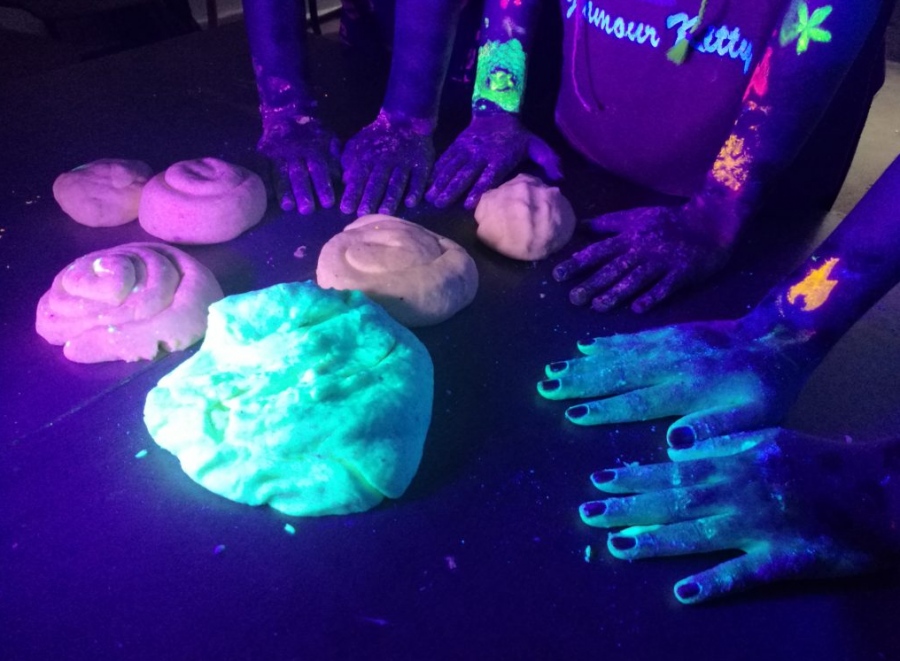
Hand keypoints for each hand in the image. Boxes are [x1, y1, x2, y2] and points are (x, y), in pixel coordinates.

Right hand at [257, 114, 340, 213]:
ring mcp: (278, 153)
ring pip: (281, 173)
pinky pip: (263, 169)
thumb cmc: (312, 135)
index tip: (328, 203)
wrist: (285, 114)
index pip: (320, 169)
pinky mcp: (263, 155)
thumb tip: (343, 176)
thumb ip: (335, 157)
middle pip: (299, 174)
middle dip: (303, 192)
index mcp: (314, 149)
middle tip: (307, 210)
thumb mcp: (328, 139)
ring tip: (287, 207)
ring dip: (284, 191)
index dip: (324, 186)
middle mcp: (295, 152)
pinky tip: (267, 195)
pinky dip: (265, 182)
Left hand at [340, 110, 435, 215]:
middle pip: (377, 181)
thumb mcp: (358, 144)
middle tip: (364, 214)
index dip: (352, 192)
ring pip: (397, 182)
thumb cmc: (377, 137)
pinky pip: (418, 179)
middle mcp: (385, 160)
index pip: (358, 177)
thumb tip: (344, 180)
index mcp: (368, 157)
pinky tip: (411, 203)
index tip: (346, 209)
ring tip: (385, 212)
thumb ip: (350, 161)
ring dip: (391, 197)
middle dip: (370, 197)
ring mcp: (404, 163)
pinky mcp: (421, 165)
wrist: (406, 121)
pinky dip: (415, 191)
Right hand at [425, 113, 561, 210]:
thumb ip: (549, 161)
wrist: (497, 111)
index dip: (477, 190)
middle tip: (440, 205)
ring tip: (430, 198)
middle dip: (451, 190)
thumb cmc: (518, 136)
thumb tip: (560, 178)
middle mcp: (481, 154)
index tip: (468, 204)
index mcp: (499, 158)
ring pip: (451, 168)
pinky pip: (445, 159)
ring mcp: (467, 149)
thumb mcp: (537, 145)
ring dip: (440, 183)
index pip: (487, 176)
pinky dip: (436, 171)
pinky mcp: (457, 145)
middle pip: (464, 175)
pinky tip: (428, 183)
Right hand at [537, 317, 813, 444]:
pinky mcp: (672, 330)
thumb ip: (717, 429)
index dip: (605, 408)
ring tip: (554, 368)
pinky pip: (633, 337)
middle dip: (579, 382)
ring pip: (619, 353)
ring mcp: (669, 343)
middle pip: (617, 374)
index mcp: (689, 389)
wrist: (781, 336)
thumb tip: (676, 442)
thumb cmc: (767, 388)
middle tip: (545, 386)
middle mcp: (672, 363)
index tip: (573, 414)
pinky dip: (608, 341)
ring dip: (584, 362)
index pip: (639, 401)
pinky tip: (587, 346)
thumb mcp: (755, 417)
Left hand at [553, 203, 731, 312]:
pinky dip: (652, 297)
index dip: (577, 263)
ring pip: (636, 279)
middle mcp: (643, 249)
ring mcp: (663, 261)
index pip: (598, 251)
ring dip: (616, 293)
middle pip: (614, 268)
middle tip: (573, 299)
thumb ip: (609, 223)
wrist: (711, 220)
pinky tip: (638, 309)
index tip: (557, 275)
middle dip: (592, 283)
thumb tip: (580, 226)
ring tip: (598, 307)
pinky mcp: (682, 272)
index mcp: (630, 236)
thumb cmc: (669, 221)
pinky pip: (666, 287)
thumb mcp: (637, 216)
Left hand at [579, 428, 897, 603]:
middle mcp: (740, 493)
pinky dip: (714, 583)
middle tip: (588, 513)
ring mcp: (760, 529)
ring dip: (654, 541)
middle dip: (628, 508)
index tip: (599, 479)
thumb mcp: (768, 438)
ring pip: (697, 536)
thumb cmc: (822, 460)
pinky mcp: (785, 561)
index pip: (674, 472)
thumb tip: (677, 449)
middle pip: (674, 503)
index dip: (634, 476)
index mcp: (736, 463)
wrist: (878, 489)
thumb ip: (722, 445)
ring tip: (617, 547)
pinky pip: (744, 575)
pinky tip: (683, 593)